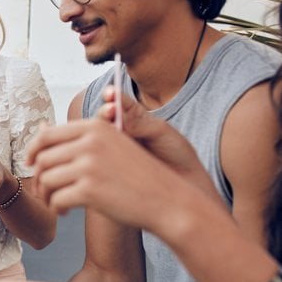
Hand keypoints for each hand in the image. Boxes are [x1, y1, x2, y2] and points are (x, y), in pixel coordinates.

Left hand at [26, 117, 195, 229]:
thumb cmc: (137, 175)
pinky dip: (56, 208)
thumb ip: (76, 138)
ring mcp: (89, 165)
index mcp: (95, 127)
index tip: (31, 164)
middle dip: (38, 178)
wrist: (167, 201)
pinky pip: (57, 200)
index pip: (48, 135)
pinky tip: (66, 212)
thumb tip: (40, 127)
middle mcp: (90, 142)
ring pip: (46, 180)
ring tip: (56, 203)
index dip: (33, 151)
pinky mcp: (89, 190)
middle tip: (44, 192)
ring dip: (46, 195)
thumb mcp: (109, 146)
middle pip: (43, 158)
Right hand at [97, 86, 217, 197]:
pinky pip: (96, 164)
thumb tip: (116, 115)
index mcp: (131, 121)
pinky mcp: (108, 174)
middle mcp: (118, 136)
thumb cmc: (178, 157)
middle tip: (110, 111)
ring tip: (113, 131)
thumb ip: (139, 122)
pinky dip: (98, 157)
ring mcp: (111, 155)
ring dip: (98, 134)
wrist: (188, 187)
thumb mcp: (162, 133)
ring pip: (93, 141)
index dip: (110, 97)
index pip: (115, 105)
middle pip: (100, 121)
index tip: (110, 93)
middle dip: (103, 114)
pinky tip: (109, 155)